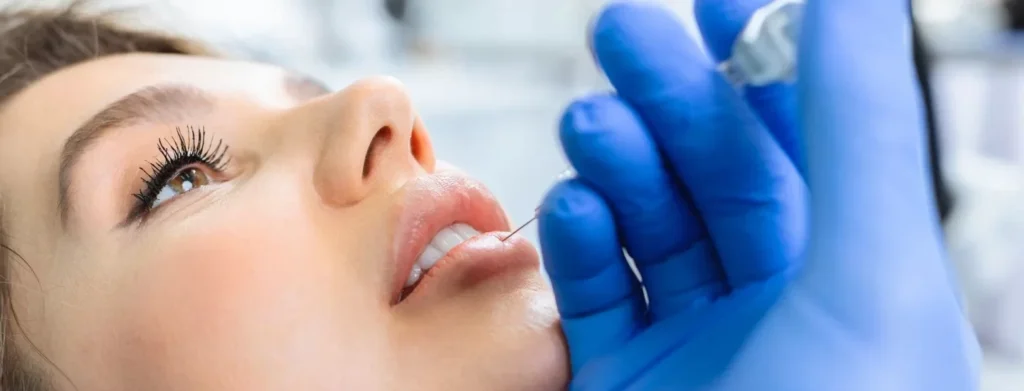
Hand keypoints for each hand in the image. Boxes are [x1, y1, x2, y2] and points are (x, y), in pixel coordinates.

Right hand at [537, 1, 980, 389]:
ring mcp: (696, 342)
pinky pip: (594, 291)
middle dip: (669, 97)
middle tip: (623, 32)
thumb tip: (855, 2)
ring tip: (591, 123)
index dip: (767, 67)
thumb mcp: (870, 282)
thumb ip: (860, 135)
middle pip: (717, 174)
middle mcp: (776, 308)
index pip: (810, 148)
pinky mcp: (623, 379)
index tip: (719, 4)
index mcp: (858, 283)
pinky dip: (576, 241)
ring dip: (616, 162)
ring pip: (649, 224)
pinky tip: (575, 205)